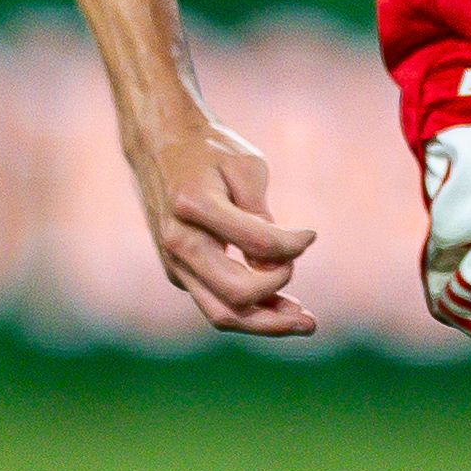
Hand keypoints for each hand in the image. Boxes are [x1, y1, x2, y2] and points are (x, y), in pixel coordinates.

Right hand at [128, 117, 319, 336]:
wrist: (158, 145)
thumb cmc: (210, 152)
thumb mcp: (245, 167)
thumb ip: (261, 215)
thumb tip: (280, 260)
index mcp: (194, 204)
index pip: (256, 243)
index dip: (292, 246)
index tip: (310, 235)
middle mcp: (178, 240)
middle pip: (235, 295)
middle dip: (279, 310)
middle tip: (311, 318)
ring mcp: (173, 261)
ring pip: (220, 312)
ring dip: (265, 324)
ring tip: (303, 324)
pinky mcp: (176, 272)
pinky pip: (214, 302)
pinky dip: (249, 311)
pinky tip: (280, 308)